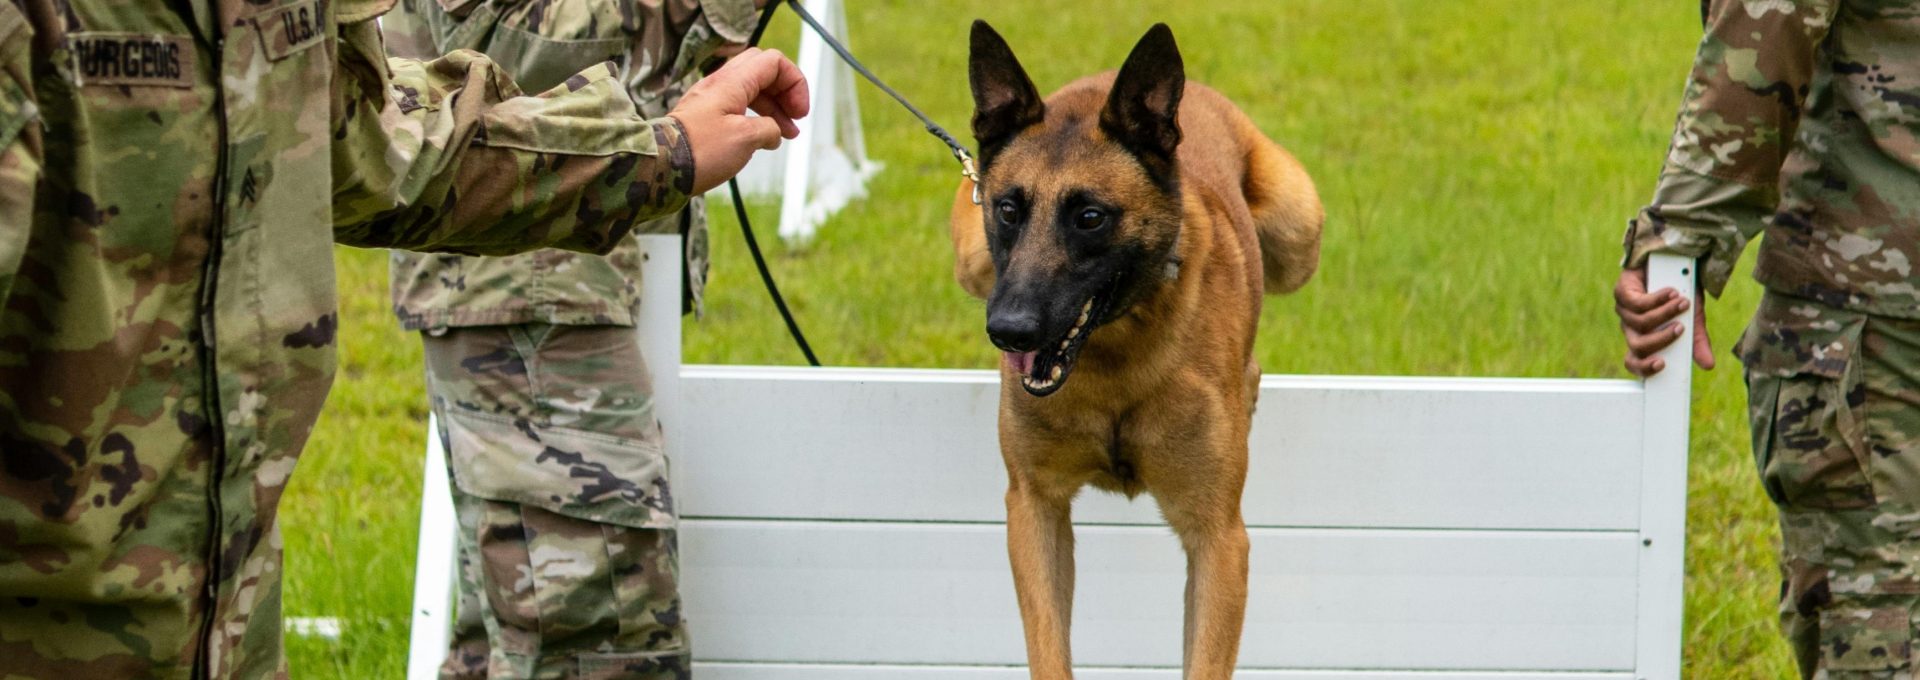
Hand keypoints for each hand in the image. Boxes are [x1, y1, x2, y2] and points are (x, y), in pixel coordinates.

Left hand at [669, 47, 808, 193]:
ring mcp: (711, 99)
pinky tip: (764, 138)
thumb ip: (769, 128)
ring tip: (787, 134)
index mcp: (732, 82)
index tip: (800, 112)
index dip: (794, 83)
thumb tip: (774, 132)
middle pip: (763, 71)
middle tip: (795, 118)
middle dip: (784, 92)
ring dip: (773, 108)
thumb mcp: (746, 138)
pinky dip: (756, 118)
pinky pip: (737, 106)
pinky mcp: (705, 116)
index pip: (774, 62)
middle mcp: (720, 84)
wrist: (660, 167)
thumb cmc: (701, 151)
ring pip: (751, 90)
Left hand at [1614, 266, 1712, 376]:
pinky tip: (1671, 293)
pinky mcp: (1623, 292)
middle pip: (1638, 345)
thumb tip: (1708, 365)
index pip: (1635, 361)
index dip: (1644, 368)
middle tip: (1680, 329)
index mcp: (1645, 338)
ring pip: (1640, 323)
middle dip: (1660, 340)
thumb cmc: (1681, 294)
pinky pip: (1637, 303)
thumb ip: (1697, 340)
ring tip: (1683, 303)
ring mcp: (1625, 310)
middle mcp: (1631, 327)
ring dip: (1664, 314)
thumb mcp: (1693, 318)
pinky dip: (1657, 299)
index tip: (1663, 365)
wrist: (1675, 261)